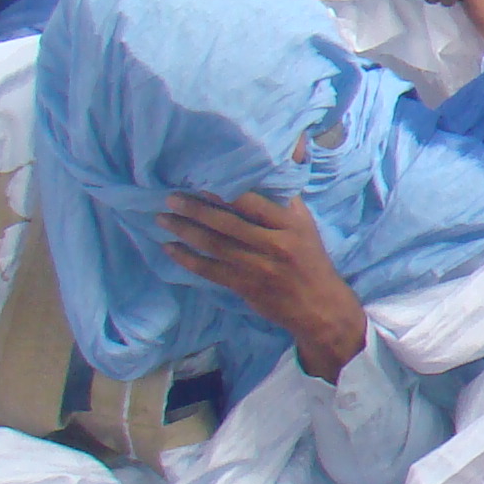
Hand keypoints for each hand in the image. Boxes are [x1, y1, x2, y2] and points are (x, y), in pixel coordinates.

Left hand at [159, 191, 368, 380]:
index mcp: (291, 226)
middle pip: (227, 223)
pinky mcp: (244, 286)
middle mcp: (274, 245)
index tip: (200, 182)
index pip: (253, 203)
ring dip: (185, 231)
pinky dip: (187, 259)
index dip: (224, 192)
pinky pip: (209, 270)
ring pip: (214, 245)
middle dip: (195, 209)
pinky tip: (169, 248)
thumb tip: (260, 176)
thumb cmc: (311, 261)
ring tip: (163, 218)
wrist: (320, 307)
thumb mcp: (306, 227)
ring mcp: (258, 267)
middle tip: (171, 198)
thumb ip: (284, 204)